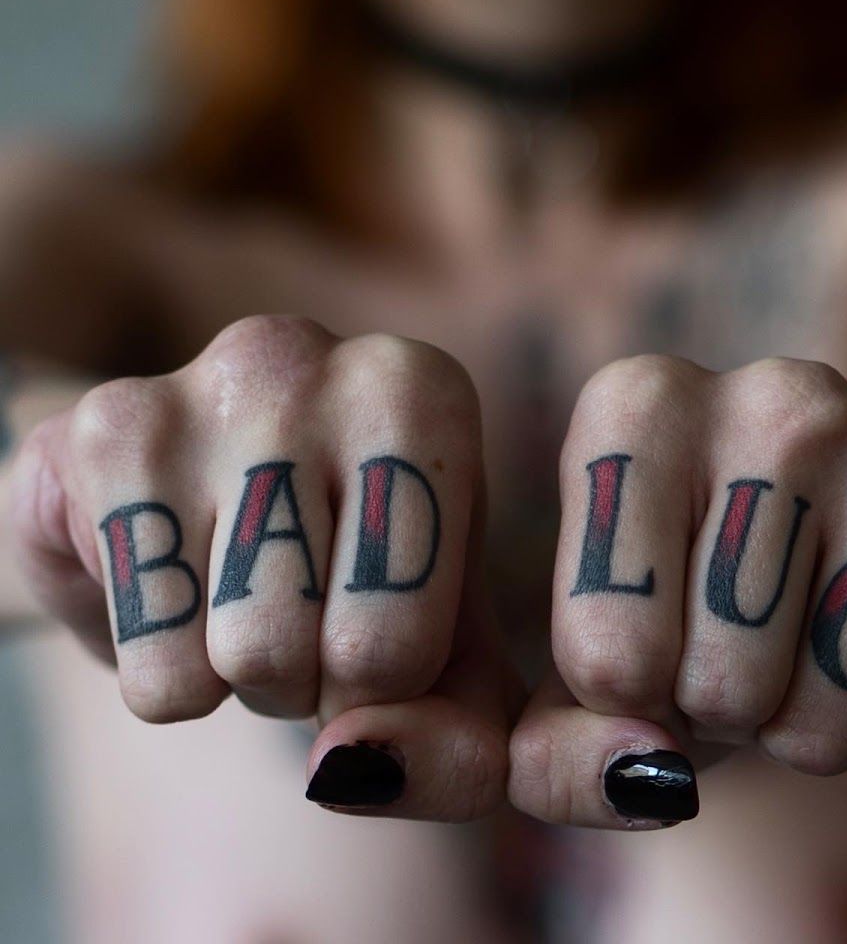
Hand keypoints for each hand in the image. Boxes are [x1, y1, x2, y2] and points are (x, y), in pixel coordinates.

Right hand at [12, 315, 517, 820]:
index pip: (405, 639)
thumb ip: (459, 738)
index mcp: (426, 394)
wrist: (214, 499)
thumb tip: (353, 768)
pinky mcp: (105, 428)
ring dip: (236, 677)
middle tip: (298, 615)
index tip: (369, 626)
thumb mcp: (446, 651)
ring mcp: (202, 385)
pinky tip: (173, 576)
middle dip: (309, 680)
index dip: (383, 682)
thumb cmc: (358, 570)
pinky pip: (144, 657)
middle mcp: (316, 358)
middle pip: (321, 650)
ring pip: (233, 658)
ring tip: (241, 596)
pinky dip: (159, 665)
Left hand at [508, 356, 846, 828]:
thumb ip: (557, 741)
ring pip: (820, 728)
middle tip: (731, 643)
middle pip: (717, 687)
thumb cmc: (687, 588)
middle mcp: (781, 400)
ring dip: (796, 729)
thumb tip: (647, 780)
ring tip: (799, 644)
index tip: (643, 641)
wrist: (843, 518)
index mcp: (644, 405)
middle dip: (712, 707)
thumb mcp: (589, 643)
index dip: (620, 689)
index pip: (604, 646)